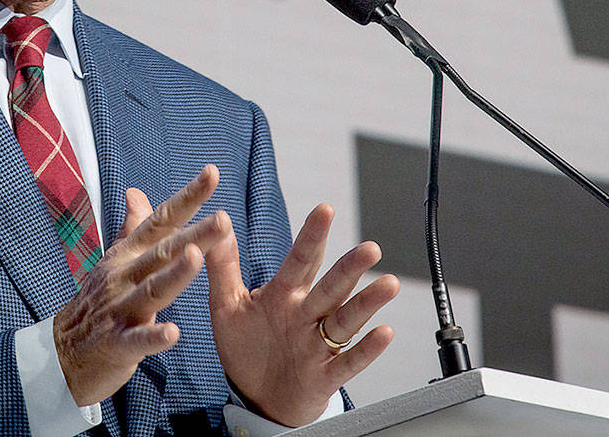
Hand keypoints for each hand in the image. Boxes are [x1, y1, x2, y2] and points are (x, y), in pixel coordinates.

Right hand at [53, 165, 230, 405]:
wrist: (62, 350)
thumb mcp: (114, 260)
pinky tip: (173, 333)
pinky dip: (154, 336)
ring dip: (174, 275)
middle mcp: (124, 276)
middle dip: (194, 235)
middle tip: (223, 219)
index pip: (161, 220)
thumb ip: (132, 228)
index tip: (212, 173)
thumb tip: (136, 191)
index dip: (187, 198)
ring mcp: (119, 309)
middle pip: (164, 252)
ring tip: (196, 258)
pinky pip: (137, 340)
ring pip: (152, 290)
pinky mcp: (117, 344)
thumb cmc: (97, 301)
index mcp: (128, 255)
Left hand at [206, 203, 398, 426]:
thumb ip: (222, 266)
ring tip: (389, 284)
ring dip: (367, 303)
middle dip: (349, 268)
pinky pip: (348, 362)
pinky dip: (366, 349)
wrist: (255, 399)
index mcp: (284, 295)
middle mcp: (306, 315)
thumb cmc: (246, 348)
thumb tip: (219, 222)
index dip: (312, 236)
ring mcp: (318, 345)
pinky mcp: (323, 376)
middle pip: (330, 288)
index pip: (301, 261)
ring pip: (345, 321)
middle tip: (370, 248)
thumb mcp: (226, 305)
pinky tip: (385, 332)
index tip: (325, 209)